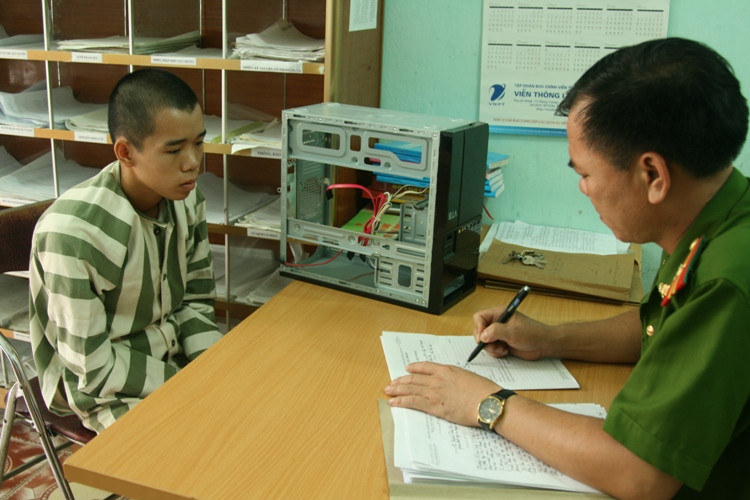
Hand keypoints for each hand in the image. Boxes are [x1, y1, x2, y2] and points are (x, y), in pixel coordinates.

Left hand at [385, 361, 500, 426]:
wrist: (487, 402)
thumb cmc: (484, 391)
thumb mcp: (469, 377)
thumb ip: (457, 378)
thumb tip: (454, 383)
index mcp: (447, 370)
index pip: (425, 367)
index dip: (415, 368)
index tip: (408, 370)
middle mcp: (437, 379)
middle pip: (414, 379)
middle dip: (401, 381)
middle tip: (393, 382)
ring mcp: (434, 392)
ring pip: (410, 389)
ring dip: (397, 390)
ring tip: (388, 391)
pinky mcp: (433, 406)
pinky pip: (412, 402)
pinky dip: (401, 402)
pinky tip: (393, 402)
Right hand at [472, 310, 549, 359]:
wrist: (543, 345)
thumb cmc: (532, 334)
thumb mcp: (512, 332)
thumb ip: (495, 332)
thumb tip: (482, 336)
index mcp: (499, 313)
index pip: (479, 317)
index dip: (479, 327)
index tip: (483, 338)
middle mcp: (497, 322)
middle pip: (479, 330)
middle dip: (485, 341)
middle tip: (494, 345)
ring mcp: (498, 333)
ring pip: (484, 342)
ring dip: (491, 348)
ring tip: (503, 349)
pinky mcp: (501, 343)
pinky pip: (490, 348)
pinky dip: (496, 352)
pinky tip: (505, 352)